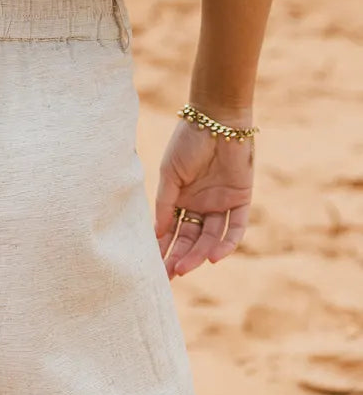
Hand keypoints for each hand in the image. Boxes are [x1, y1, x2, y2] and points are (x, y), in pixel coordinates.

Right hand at [154, 115, 254, 278]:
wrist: (215, 120)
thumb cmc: (187, 142)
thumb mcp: (169, 173)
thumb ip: (164, 203)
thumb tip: (156, 233)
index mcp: (181, 198)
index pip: (173, 230)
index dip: (164, 247)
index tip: (154, 266)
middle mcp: (201, 204)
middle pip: (191, 238)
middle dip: (180, 256)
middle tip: (170, 275)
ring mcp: (221, 204)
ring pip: (211, 238)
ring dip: (199, 254)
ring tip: (185, 268)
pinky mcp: (241, 200)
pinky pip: (235, 228)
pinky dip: (226, 244)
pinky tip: (214, 257)